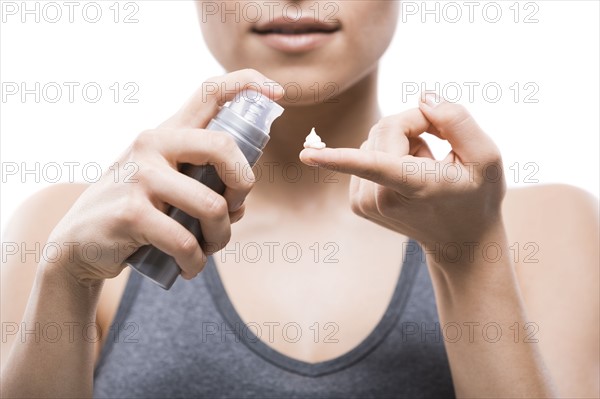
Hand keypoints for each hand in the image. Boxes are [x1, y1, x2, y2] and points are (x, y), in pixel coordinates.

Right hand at [48, 69, 283, 284]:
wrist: (78, 243)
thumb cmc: (136, 210)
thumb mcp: (162, 180)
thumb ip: (199, 176)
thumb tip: (243, 197)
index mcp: (166, 132)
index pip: (210, 91)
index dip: (248, 83)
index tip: (278, 94)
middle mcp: (152, 144)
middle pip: (224, 148)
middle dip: (243, 186)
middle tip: (235, 210)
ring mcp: (139, 176)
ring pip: (212, 206)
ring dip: (221, 237)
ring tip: (208, 248)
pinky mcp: (131, 213)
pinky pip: (186, 242)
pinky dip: (196, 261)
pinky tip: (190, 267)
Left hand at [299, 93, 505, 250]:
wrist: (460, 240)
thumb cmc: (477, 196)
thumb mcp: (486, 157)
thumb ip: (457, 121)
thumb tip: (422, 98)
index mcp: (412, 186)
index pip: (373, 166)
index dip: (338, 157)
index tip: (306, 155)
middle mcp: (381, 198)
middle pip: (384, 129)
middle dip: (414, 125)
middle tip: (439, 146)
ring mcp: (365, 203)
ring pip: (374, 140)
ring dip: (402, 143)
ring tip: (424, 169)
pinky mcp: (357, 202)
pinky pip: (366, 155)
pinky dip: (389, 156)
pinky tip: (408, 175)